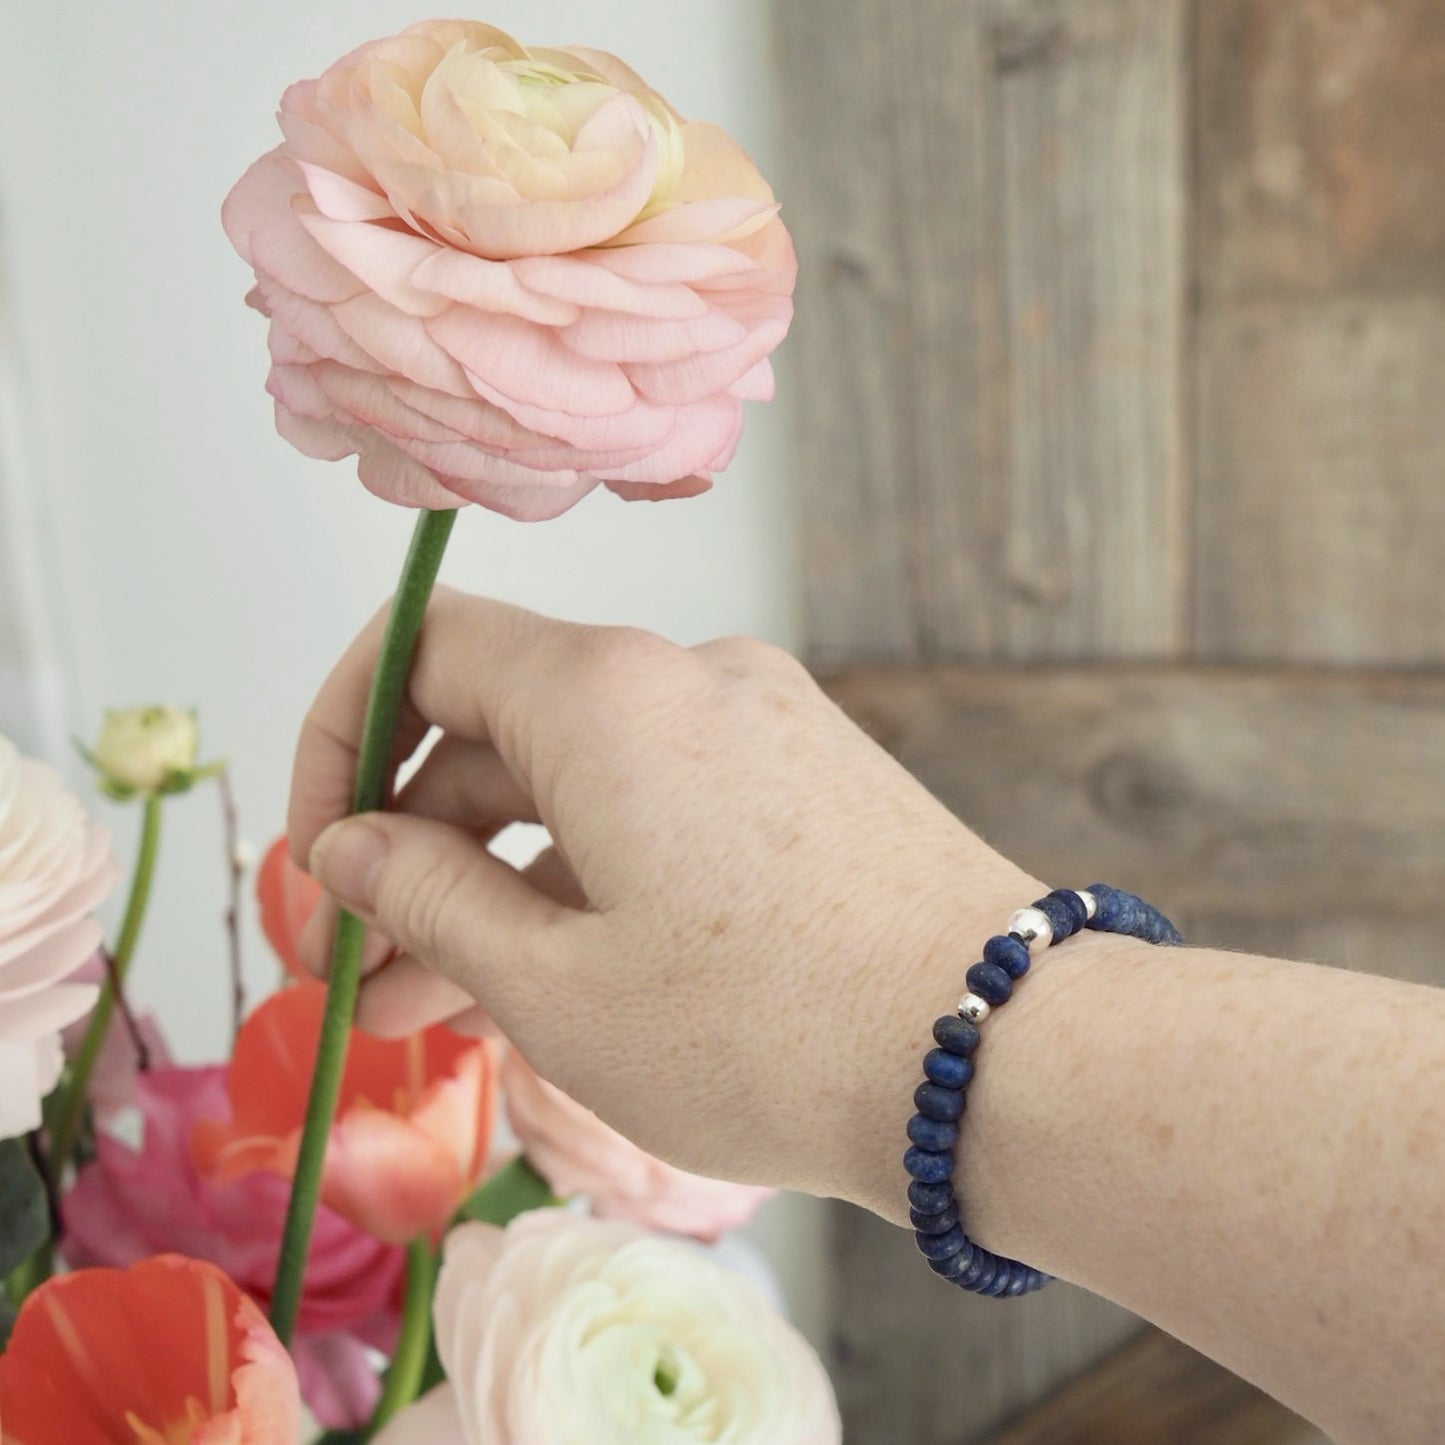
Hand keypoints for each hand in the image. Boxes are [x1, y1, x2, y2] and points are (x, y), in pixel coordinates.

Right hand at [290, 588, 1040, 1212]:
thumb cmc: (769, 1031)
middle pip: (500, 727)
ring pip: (581, 782)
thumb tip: (349, 851)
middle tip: (360, 973)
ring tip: (437, 1012)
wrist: (1004, 1057)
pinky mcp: (809, 779)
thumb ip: (430, 899)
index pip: (424, 647)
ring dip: (500, 882)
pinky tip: (559, 980)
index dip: (342, 739)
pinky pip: (663, 807)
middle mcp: (688, 675)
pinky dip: (593, 877)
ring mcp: (760, 723)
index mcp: (609, 692)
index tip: (322, 856)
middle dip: (414, 848)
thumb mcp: (559, 986)